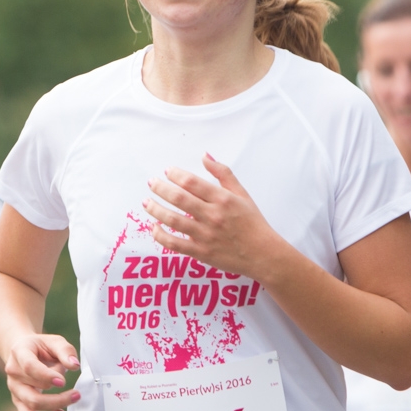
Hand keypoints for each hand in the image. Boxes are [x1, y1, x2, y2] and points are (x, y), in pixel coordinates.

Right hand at [2, 333, 80, 410]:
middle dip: (57, 398)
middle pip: (32, 393)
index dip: (46, 376)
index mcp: (19, 353)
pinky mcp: (18, 401)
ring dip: (52, 409)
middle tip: (77, 394)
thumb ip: (66, 351)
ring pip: (31, 407)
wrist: (24, 351)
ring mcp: (14, 388)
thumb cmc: (42, 347)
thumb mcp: (55, 342)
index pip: (29, 367)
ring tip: (67, 410)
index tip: (63, 382)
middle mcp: (13, 372)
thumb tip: (75, 366)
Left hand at [142, 155, 285, 279]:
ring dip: (155, 210)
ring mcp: (205, 235)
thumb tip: (205, 156)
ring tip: (146, 202)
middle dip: (160, 188)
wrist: (263, 254)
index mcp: (223, 199)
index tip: (167, 171)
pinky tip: (154, 227)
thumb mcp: (242, 194)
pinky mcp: (201, 252)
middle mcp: (213, 216)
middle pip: (179, 199)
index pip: (192, 182)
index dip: (175, 175)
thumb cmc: (252, 222)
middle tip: (151, 183)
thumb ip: (223, 174)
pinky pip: (175, 244)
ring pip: (173, 220)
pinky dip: (161, 235)